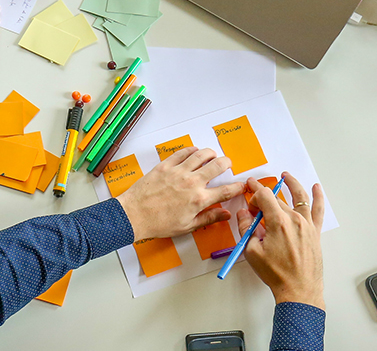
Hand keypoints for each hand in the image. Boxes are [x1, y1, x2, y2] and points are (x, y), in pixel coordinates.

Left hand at [116, 147, 245, 239]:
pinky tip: (194, 151)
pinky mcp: (166, 165)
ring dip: (211, 153)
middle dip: (227, 163)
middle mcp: (191, 183)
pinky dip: (191, 150)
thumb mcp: (187, 226)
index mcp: (198, 200)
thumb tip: (225, 215)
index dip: (237, 187)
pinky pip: (183, 152)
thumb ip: (208, 218)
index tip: (241, 185)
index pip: (225, 191)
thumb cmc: (158, 223)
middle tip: (228, 164)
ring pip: (201, 155)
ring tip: (213, 155)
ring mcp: (178, 172)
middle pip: (217, 166)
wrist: (135, 215)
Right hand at [237, 173, 324, 309]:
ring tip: (286, 176)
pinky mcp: (315, 233)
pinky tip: (317, 188)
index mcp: (278, 222)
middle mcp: (295, 220)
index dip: (254, 195)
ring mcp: (307, 225)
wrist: (298, 290)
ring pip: (299, 197)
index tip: (249, 197)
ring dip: (292, 184)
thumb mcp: (252, 252)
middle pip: (278, 197)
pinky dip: (318, 197)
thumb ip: (246, 229)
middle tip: (256, 194)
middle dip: (264, 194)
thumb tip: (243, 215)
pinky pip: (318, 210)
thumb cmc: (277, 274)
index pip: (264, 196)